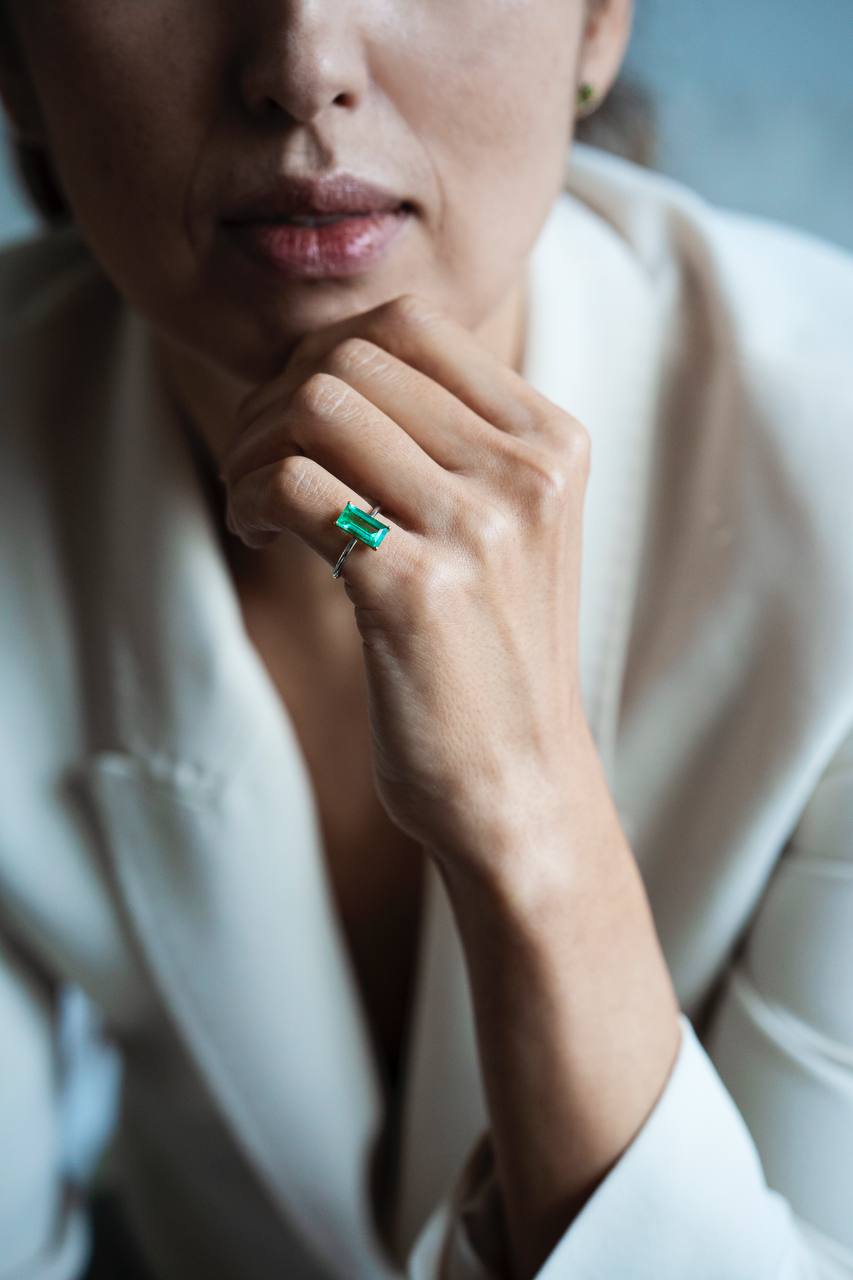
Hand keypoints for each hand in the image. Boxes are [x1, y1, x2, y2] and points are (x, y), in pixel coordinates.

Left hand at [220, 293, 593, 882]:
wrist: (519, 786)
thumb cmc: (492, 657)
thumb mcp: (508, 529)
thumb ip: (451, 442)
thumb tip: (324, 364)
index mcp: (553, 442)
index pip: (411, 325)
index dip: (326, 357)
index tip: (299, 422)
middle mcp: (526, 472)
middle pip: (352, 357)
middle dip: (274, 400)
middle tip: (259, 466)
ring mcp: (477, 528)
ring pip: (314, 407)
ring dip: (253, 447)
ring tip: (255, 504)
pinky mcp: (415, 589)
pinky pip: (293, 485)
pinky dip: (250, 499)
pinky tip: (260, 536)